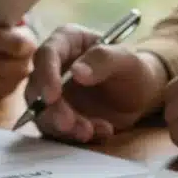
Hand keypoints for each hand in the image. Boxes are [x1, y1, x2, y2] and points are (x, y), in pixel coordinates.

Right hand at [26, 24, 166, 142]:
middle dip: (52, 109)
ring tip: (90, 131)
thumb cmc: (133, 69)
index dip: (46, 75)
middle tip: (69, 123)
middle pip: (37, 88)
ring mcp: (54, 94)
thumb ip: (103, 60)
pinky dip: (75, 135)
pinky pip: (57, 130)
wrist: (141, 96)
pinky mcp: (58, 116)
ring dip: (62, 126)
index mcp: (66, 42)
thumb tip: (77, 72)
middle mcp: (53, 67)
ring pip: (43, 112)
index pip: (46, 54)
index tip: (53, 96)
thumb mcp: (127, 60)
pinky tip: (101, 131)